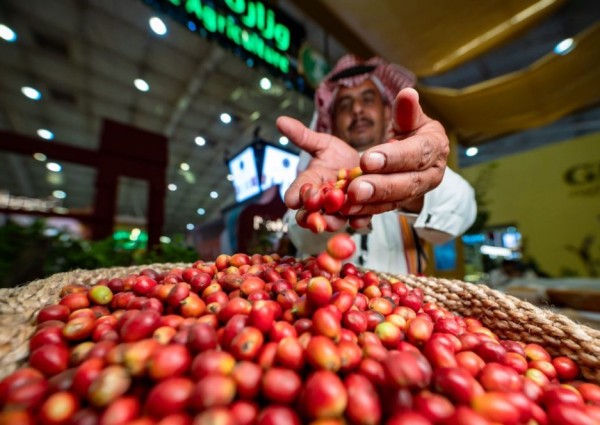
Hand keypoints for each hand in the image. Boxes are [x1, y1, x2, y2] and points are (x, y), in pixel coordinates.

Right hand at [276, 116, 370, 229]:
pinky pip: (357, 221)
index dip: (295, 196)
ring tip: (335, 218)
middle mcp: (321, 202)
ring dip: (332, 221)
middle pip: (309, 215)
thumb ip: (303, 136)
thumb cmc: (338, 156)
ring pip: (332, 221)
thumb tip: (281, 120)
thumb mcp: (321, 144)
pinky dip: (358, 221)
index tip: (296, 197)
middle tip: (314, 215)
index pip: (294, 195)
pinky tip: (359, 219)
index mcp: (308, 185)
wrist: (365, 164)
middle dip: (311, 216)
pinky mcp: (359, 214)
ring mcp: (339, 211)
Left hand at [344, 88, 449, 215]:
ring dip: (371, 203)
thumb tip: (408, 93)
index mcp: (435, 148)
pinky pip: (385, 209)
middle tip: (355, 188)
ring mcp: (418, 192)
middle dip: (380, 186)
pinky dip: (367, 212)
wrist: (414, 155)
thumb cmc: (411, 132)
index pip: (417, 153)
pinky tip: (349, 213)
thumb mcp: (410, 119)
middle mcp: (432, 173)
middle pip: (408, 183)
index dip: (393, 157)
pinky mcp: (403, 203)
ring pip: (396, 199)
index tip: (367, 159)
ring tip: (349, 202)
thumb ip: (406, 111)